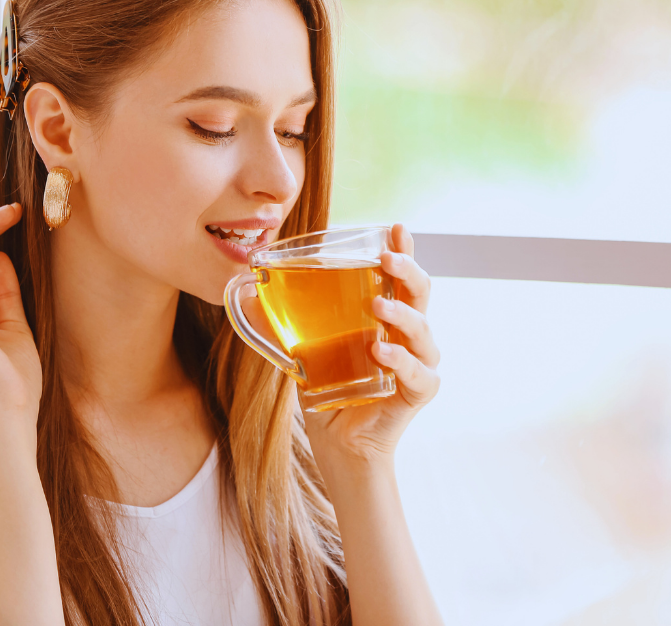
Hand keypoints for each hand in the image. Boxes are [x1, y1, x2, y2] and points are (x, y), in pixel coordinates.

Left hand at [241, 224, 439, 474]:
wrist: (340, 444)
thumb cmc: (329, 389)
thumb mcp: (302, 350)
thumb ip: (281, 322)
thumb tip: (247, 293)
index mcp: (387, 316)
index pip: (400, 275)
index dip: (404, 248)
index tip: (396, 226)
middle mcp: (408, 335)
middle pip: (421, 293)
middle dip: (408, 269)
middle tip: (387, 257)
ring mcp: (418, 363)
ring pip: (423, 330)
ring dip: (402, 314)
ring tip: (378, 304)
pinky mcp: (418, 392)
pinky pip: (418, 373)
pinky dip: (401, 360)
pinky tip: (381, 351)